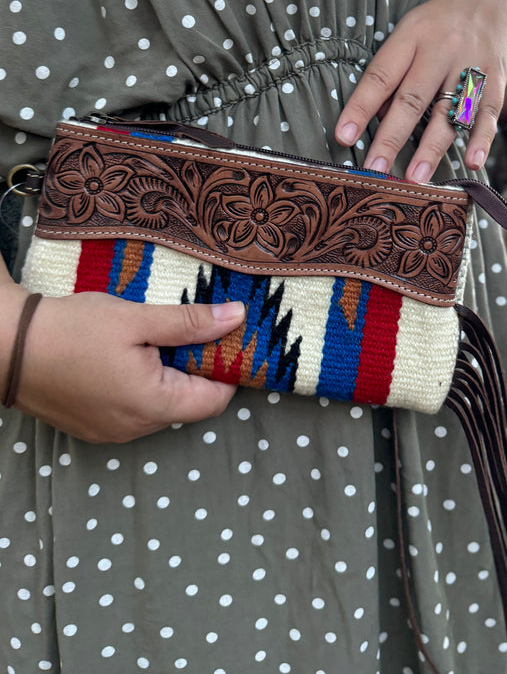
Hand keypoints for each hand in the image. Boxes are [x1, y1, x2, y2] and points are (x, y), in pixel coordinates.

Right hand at [3, 288, 245, 442]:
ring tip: (155, 341)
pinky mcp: (92, 427)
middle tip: (190, 331)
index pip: (215, 401)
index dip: (227, 371)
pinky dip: (143, 388)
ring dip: (168, 378)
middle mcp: (135, 429)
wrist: (7, 346)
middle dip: (197, 371)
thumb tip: (237, 318)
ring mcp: (111, 433)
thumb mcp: (137, 319)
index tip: (227, 341)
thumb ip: (190, 323)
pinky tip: (129, 357)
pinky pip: (134, 412)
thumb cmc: (72, 330)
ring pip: (161, 408)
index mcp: (153, 406)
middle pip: (188, 405)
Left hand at [335, 0, 506, 181]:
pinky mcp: (496, 82)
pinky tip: (473, 161)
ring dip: (431, 148)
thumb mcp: (408, 35)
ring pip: (449, 112)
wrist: (491, 3)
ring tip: (415, 177)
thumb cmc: (437, 27)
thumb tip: (374, 119)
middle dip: (391, 137)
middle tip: (375, 169)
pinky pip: (488, 114)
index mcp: (411, 37)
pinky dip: (482, 139)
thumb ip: (392, 75)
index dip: (360, 107)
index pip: (381, 76)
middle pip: (412, 99)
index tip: (343, 137)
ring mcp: (470, 66)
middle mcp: (441, 51)